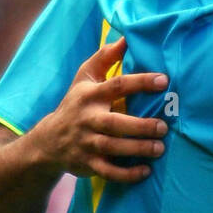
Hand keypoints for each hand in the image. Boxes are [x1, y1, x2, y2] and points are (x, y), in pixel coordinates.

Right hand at [33, 38, 169, 181]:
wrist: (49, 140)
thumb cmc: (76, 103)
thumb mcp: (84, 77)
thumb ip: (105, 57)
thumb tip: (127, 38)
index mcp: (90, 95)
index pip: (117, 85)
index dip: (140, 81)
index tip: (164, 80)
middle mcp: (88, 119)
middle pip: (115, 123)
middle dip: (141, 126)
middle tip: (164, 127)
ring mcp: (86, 143)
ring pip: (113, 148)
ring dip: (138, 149)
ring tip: (160, 148)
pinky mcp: (87, 164)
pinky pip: (108, 172)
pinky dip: (127, 174)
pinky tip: (146, 171)